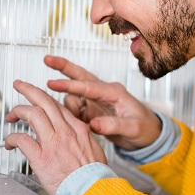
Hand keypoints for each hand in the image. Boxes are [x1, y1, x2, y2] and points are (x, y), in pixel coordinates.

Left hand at [4, 79, 106, 194]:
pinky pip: (21, 139)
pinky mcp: (41, 158)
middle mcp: (66, 132)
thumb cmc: (94, 179)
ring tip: (10, 116)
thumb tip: (72, 139)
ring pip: (32, 114)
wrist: (94, 193)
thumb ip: (81, 141)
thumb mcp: (94, 151)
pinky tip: (9, 142)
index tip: (38, 98)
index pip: (58, 106)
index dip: (44, 99)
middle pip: (45, 101)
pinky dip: (12, 138)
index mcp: (79, 129)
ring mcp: (53, 143)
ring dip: (17, 111)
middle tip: (19, 85)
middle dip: (29, 90)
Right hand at [44, 55, 161, 150]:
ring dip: (70, 107)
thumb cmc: (144, 127)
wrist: (148, 135)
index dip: (69, 85)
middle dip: (63, 67)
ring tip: (80, 120)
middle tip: (46, 59)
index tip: (52, 83)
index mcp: (114, 92)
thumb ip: (112, 125)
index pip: (88, 86)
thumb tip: (93, 124)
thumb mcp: (132, 127)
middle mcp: (103, 93)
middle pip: (79, 76)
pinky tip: (74, 122)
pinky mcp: (91, 111)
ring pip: (73, 96)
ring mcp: (96, 101)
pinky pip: (75, 109)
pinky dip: (70, 114)